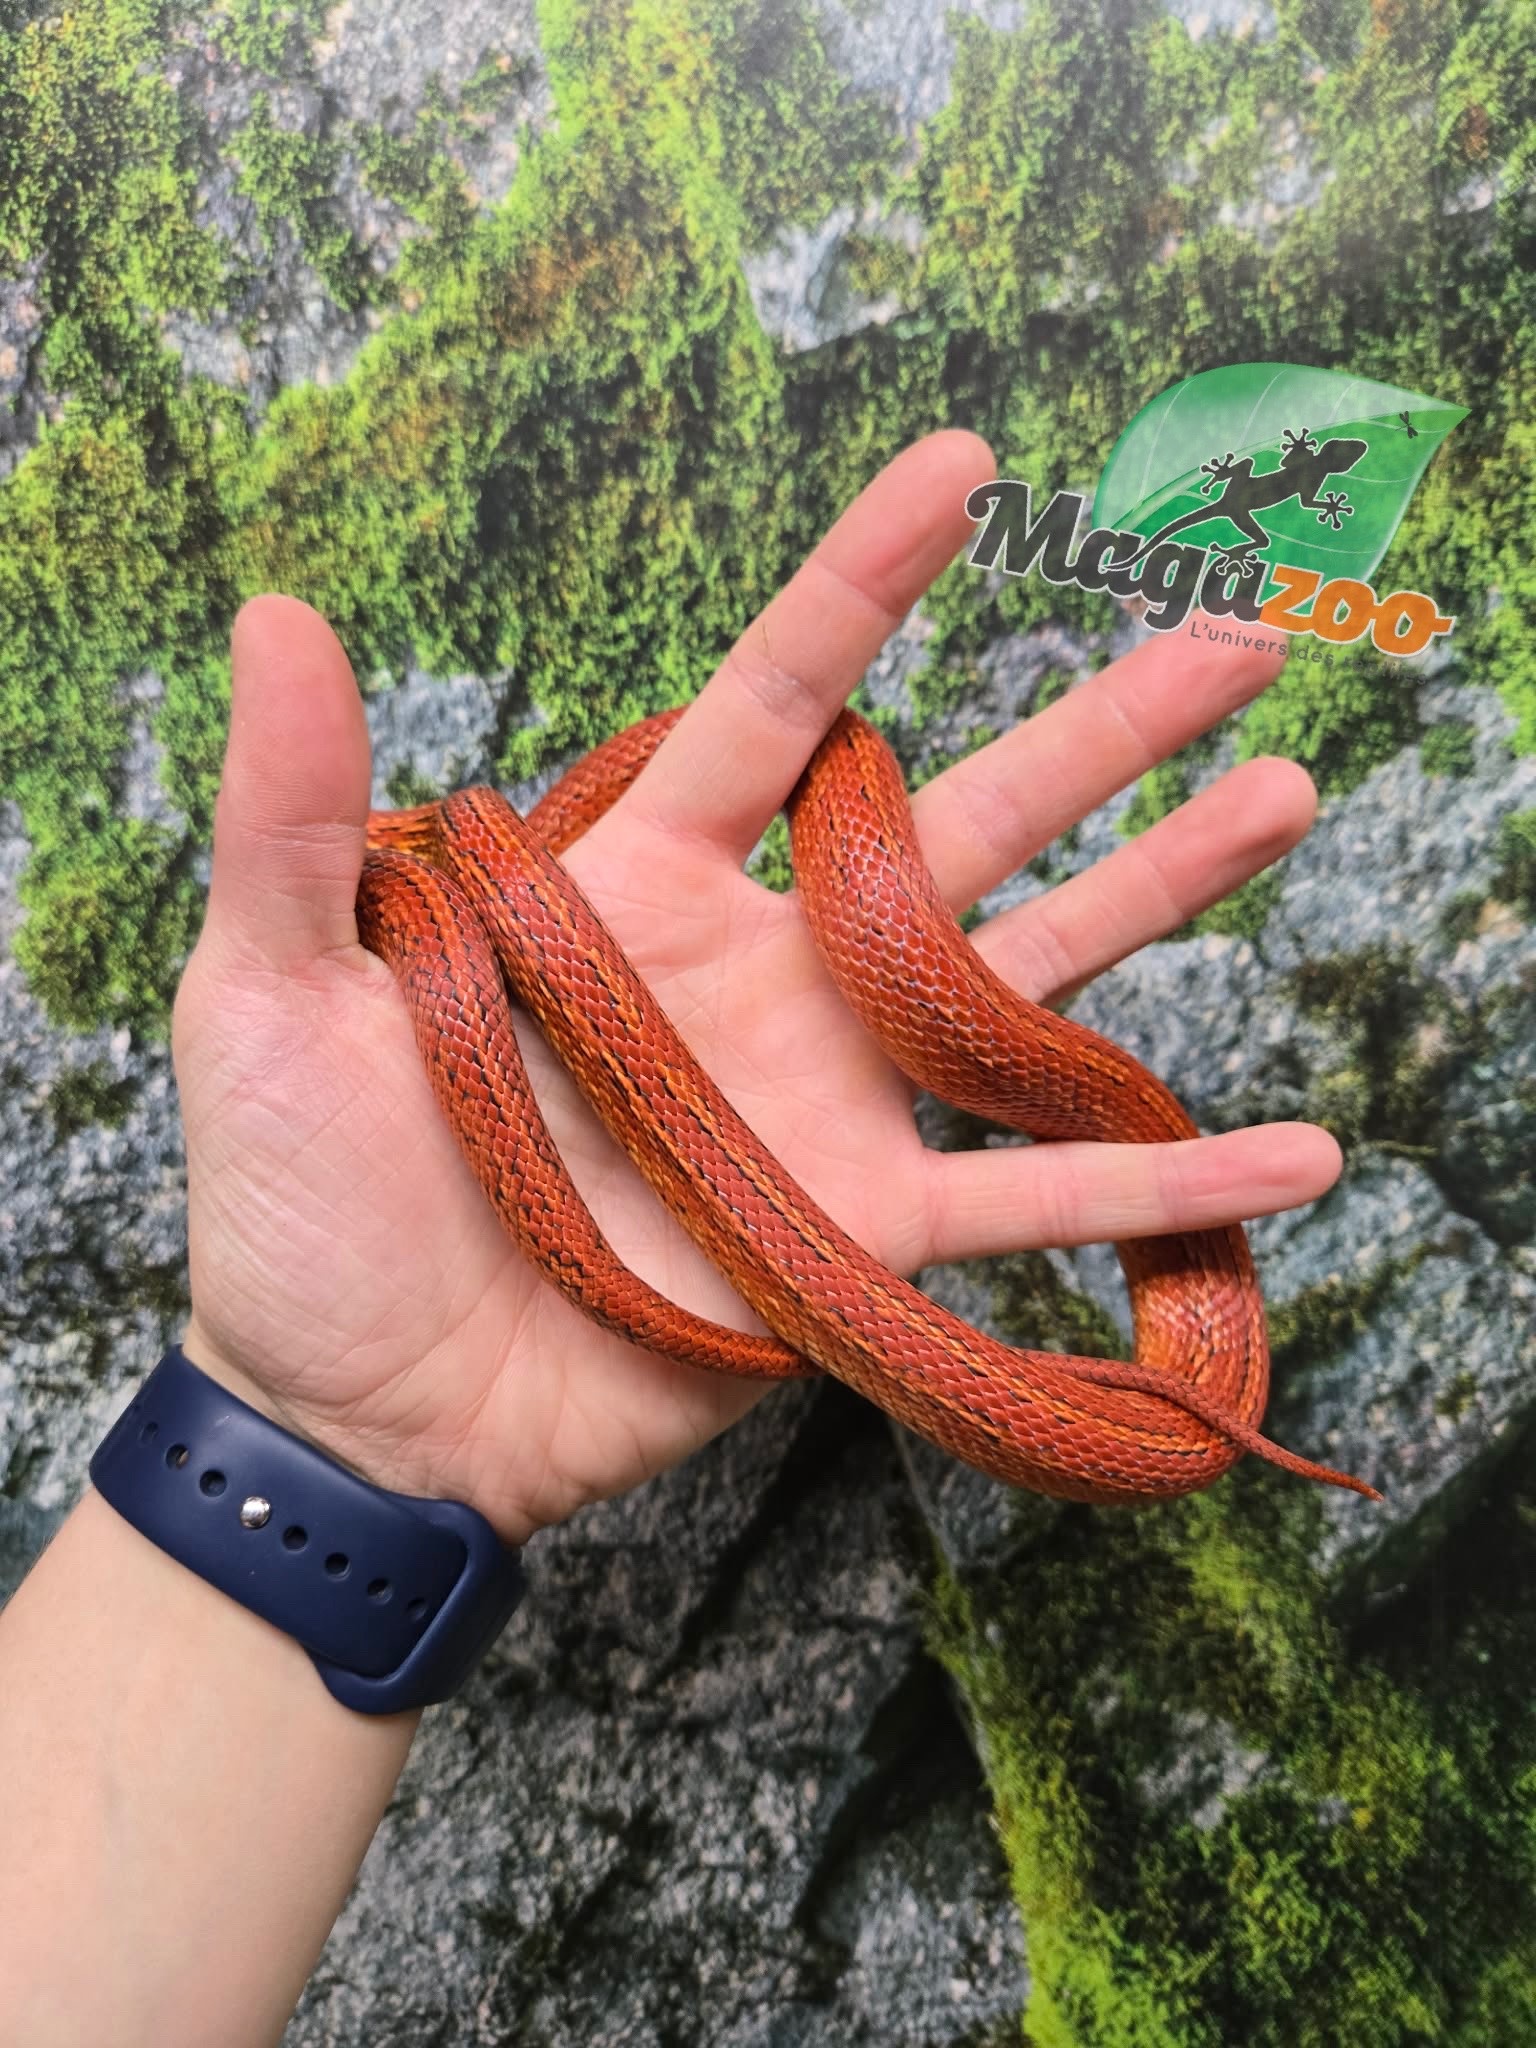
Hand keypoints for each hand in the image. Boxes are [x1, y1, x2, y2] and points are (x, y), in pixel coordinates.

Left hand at [172, 432, 1339, 1545]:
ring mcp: (825, 1104)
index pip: (772, 706)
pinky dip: (1156, 1186)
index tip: (964, 471)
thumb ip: (295, 814)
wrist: (354, 1409)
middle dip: (1095, 731)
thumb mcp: (266, 988)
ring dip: (1157, 897)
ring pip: (1021, 985)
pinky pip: (1025, 1201)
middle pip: (957, 827)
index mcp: (635, 889)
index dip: (864, 590)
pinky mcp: (856, 1237)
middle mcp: (759, 976)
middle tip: (1233, 641)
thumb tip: (278, 611)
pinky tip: (1295, 1157)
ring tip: (1280, 799)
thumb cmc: (301, 1196)